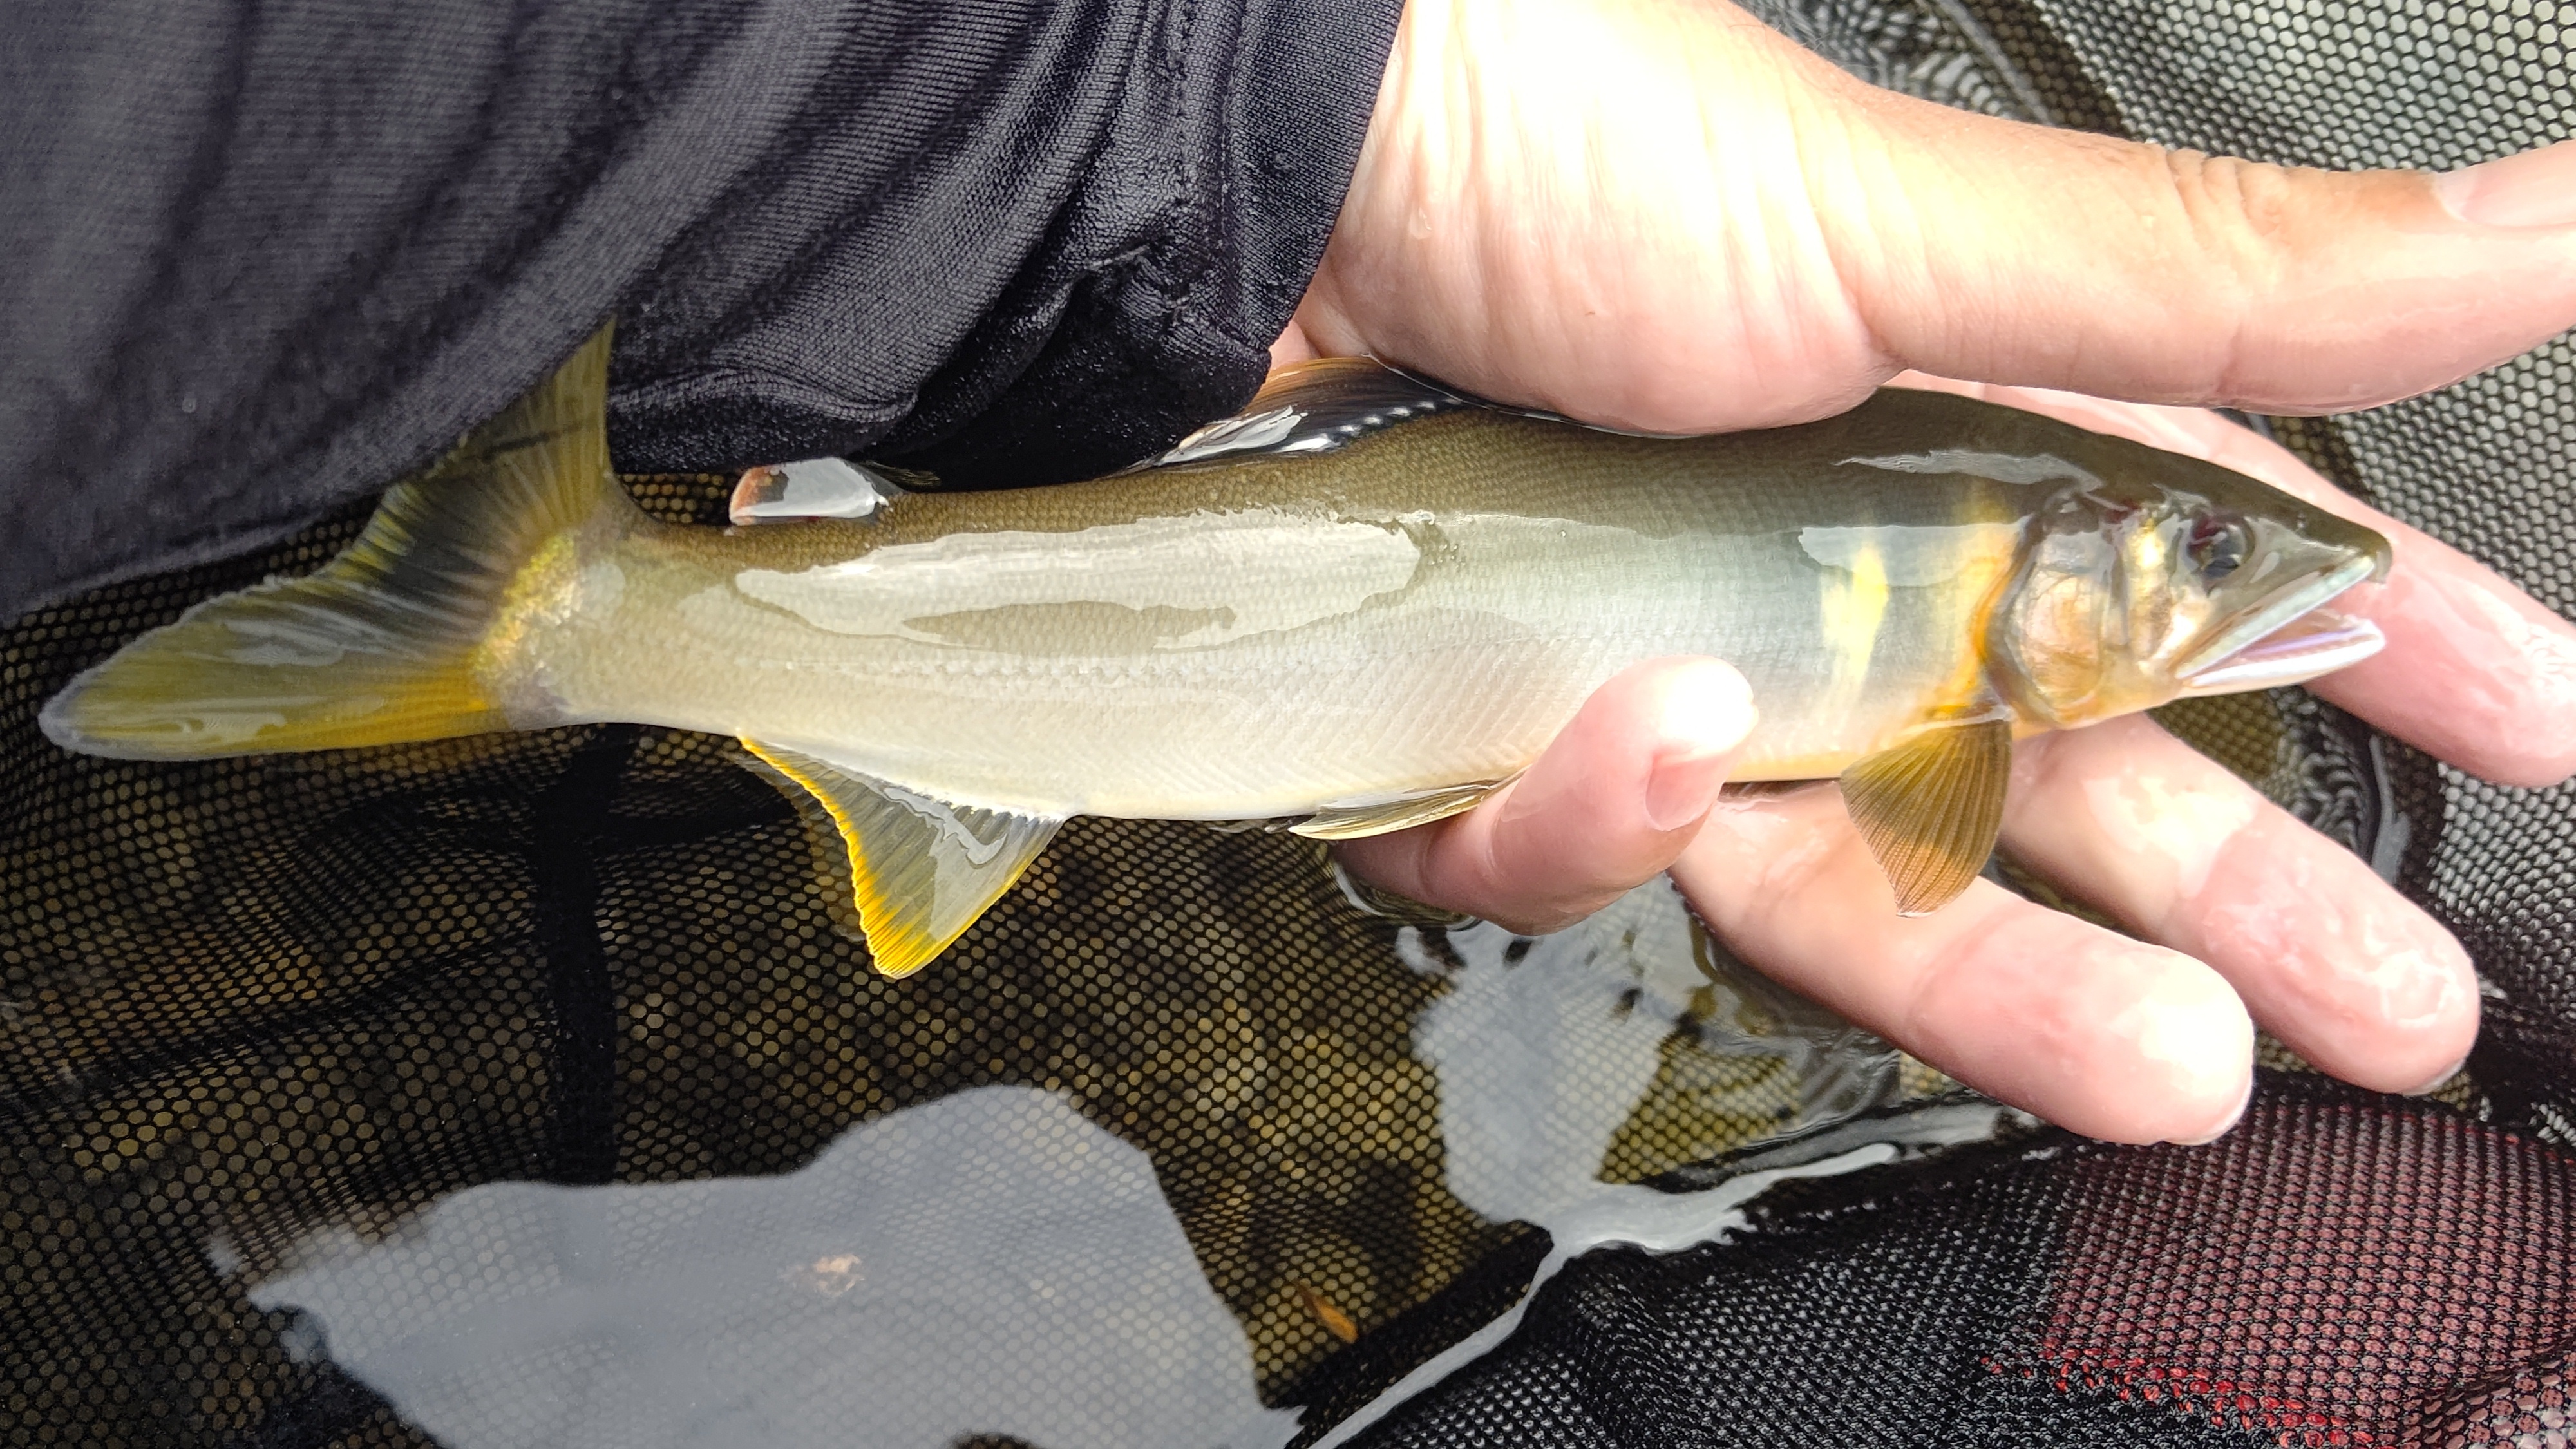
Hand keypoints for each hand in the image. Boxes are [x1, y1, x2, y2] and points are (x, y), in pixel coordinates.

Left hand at [1304, 0, 2575, 1144]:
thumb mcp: (1901, 220)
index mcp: (1932, 420)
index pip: (2188, 561)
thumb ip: (2214, 281)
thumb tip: (2545, 223)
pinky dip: (1609, 814)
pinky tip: (1648, 740)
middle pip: (2038, 768)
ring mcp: (1643, 654)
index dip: (2361, 649)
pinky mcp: (1476, 729)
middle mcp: (1803, 555)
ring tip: (2156, 1057)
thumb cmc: (1541, 142)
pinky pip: (1566, 847)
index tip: (2513, 732)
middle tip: (2371, 1009)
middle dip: (2223, 898)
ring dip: (1998, 975)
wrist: (1238, 173)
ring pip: (1835, 870)